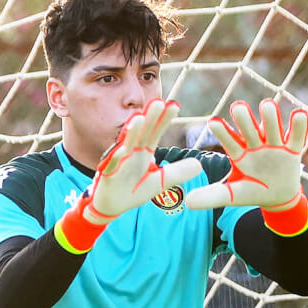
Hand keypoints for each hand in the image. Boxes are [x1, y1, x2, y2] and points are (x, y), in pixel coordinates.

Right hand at [84, 99, 201, 223]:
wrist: (111, 206)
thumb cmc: (133, 190)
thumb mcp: (160, 182)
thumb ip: (176, 172)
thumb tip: (199, 165)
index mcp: (143, 151)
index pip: (155, 132)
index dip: (164, 119)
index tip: (175, 105)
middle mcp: (130, 152)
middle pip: (142, 133)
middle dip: (149, 118)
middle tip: (158, 102)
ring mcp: (118, 162)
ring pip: (125, 144)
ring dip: (131, 132)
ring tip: (138, 118)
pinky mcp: (108, 175)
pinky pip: (112, 165)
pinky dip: (116, 158)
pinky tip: (122, 150)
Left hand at [186, 99, 307, 210]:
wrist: (277, 197)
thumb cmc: (252, 190)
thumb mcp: (233, 195)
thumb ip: (213, 196)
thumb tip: (187, 202)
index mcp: (239, 153)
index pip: (229, 141)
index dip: (223, 132)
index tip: (213, 122)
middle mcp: (255, 144)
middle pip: (249, 129)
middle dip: (244, 119)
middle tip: (238, 108)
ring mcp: (274, 145)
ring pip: (272, 128)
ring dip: (270, 117)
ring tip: (267, 105)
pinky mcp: (293, 149)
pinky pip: (297, 137)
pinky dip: (298, 126)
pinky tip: (299, 114)